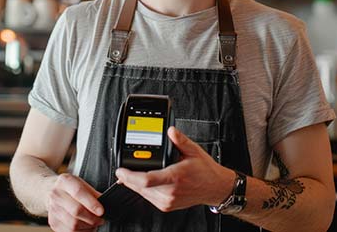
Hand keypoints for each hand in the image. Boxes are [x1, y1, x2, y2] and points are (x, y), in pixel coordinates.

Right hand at [46, 173, 104, 231]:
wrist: (48, 191)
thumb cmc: (69, 187)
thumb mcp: (81, 183)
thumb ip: (93, 193)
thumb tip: (106, 204)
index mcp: (65, 181)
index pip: (79, 192)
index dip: (91, 203)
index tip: (101, 211)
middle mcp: (56, 195)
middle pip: (76, 211)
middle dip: (92, 218)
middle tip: (101, 219)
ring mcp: (53, 210)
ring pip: (73, 224)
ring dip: (88, 227)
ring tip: (93, 223)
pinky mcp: (53, 222)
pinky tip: (85, 227)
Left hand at [115, 127, 236, 211]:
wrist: (215, 188)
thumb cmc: (205, 171)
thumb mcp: (194, 151)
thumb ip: (180, 140)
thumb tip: (170, 131)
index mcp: (175, 177)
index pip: (146, 180)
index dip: (130, 176)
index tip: (121, 170)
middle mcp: (170, 192)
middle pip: (140, 188)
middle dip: (128, 179)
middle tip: (121, 170)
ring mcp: (168, 201)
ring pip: (143, 194)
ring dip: (134, 184)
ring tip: (129, 174)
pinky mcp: (167, 206)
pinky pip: (149, 198)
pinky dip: (142, 190)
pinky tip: (141, 182)